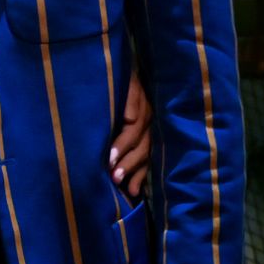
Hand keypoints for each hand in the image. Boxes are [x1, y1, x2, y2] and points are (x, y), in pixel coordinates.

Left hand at [109, 70, 151, 196]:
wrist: (134, 72)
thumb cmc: (123, 78)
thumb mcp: (127, 81)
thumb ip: (130, 97)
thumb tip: (130, 118)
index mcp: (144, 109)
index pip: (134, 130)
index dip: (122, 145)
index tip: (110, 158)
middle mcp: (151, 123)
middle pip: (142, 147)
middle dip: (128, 163)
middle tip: (114, 177)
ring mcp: (154, 133)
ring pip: (147, 156)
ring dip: (136, 172)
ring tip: (126, 188)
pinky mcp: (153, 140)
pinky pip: (150, 161)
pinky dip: (142, 176)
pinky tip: (135, 191)